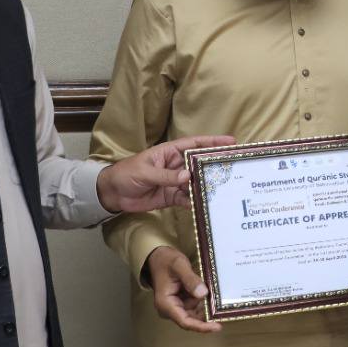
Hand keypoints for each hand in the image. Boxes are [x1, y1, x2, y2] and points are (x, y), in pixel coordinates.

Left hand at [97, 134, 234, 212]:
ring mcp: (175, 182)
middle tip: (235, 168)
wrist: (112, 194)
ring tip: (224, 189)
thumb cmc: (126, 174)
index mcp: (170, 152)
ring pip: (196, 183)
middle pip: (199, 164)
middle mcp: (176, 166)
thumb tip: (188, 176)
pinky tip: (204, 204)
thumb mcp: (145, 172)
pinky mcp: (171, 197)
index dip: (212, 142)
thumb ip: (166, 175)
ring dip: (207, 186)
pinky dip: (194, 201)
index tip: (231, 142)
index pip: (195, 144)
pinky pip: (187, 198)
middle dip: (215, 165)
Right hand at [144, 246, 221, 333]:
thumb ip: (190, 279)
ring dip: (206, 305)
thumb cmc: (166, 261)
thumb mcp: (179, 265)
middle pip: (192, 319)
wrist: (158, 257)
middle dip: (207, 314)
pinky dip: (204, 300)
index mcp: (166, 304)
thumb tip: (203, 293)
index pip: (185, 321)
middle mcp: (170, 310)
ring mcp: (176, 307)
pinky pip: (196, 305)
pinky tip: (210, 292)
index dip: (202, 327)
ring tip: (215, 293)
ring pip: (196, 312)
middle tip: (222, 306)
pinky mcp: (182, 303)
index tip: (217, 327)